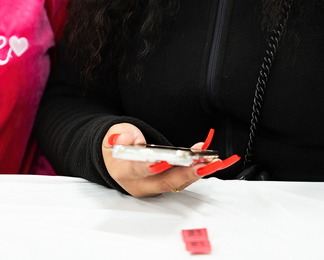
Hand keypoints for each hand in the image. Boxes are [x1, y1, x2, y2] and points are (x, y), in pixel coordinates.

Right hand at [101, 124, 239, 196]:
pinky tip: (207, 160)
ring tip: (210, 161)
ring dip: (194, 173)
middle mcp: (139, 185)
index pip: (137, 170)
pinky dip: (194, 171)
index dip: (150, 167)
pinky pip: (181, 181)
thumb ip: (120, 135)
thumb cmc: (118, 146)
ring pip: (176, 184)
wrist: (118, 159)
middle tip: (200, 164)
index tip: (165, 161)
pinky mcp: (164, 186)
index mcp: (123, 171)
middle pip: (163, 182)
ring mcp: (153, 188)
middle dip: (183, 173)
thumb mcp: (113, 134)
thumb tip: (125, 138)